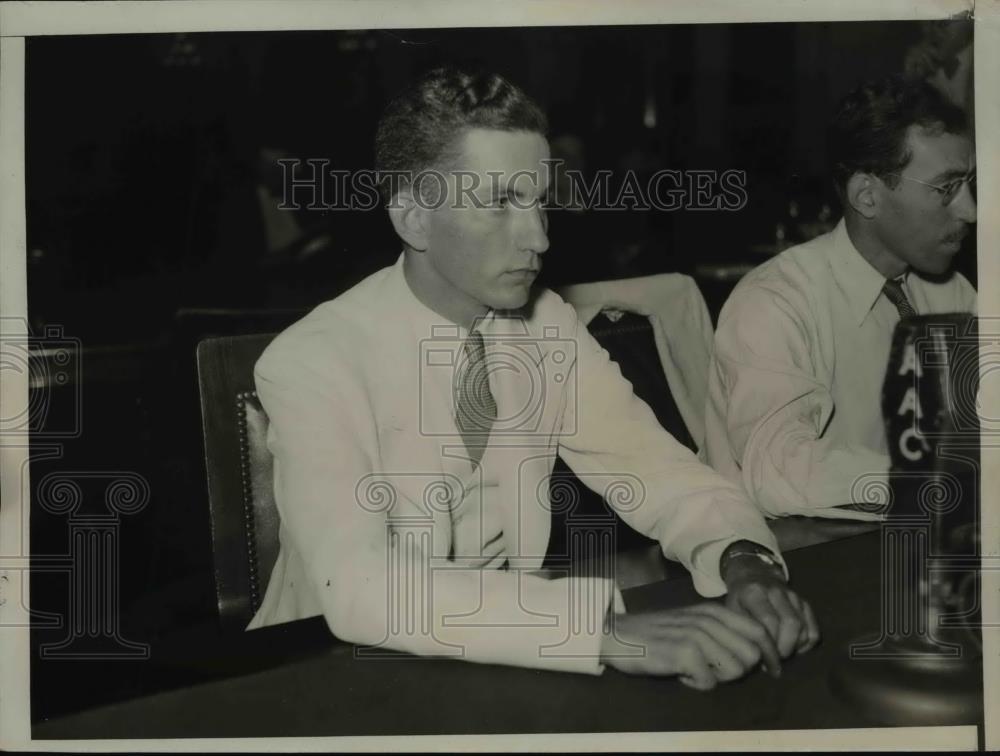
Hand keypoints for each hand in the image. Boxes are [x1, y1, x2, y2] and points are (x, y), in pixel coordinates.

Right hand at [599, 602, 781, 689]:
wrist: (620, 635)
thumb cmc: (659, 633)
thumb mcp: (693, 622)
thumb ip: (722, 632)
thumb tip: (757, 655)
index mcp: (714, 611)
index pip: (759, 631)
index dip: (771, 654)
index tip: (771, 671)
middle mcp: (708, 620)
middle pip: (751, 655)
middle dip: (739, 669)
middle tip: (715, 669)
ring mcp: (696, 636)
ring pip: (735, 670)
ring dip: (717, 677)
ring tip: (696, 670)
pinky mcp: (684, 654)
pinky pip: (709, 682)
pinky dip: (696, 684)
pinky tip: (681, 674)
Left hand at [722, 555, 819, 659]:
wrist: (753, 574)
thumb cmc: (740, 598)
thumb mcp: (731, 610)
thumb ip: (742, 631)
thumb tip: (756, 659)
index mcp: (754, 593)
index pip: (769, 621)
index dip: (769, 646)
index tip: (766, 664)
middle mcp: (776, 592)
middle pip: (791, 624)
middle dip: (785, 648)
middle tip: (775, 660)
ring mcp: (793, 596)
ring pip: (804, 627)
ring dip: (795, 647)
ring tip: (781, 654)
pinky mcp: (804, 603)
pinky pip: (814, 629)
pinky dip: (806, 643)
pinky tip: (794, 647)